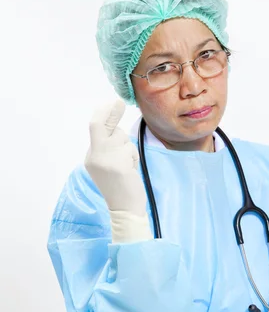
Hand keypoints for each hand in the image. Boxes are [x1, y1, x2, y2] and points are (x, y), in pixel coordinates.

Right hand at [84, 99, 146, 216]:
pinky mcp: (118, 165)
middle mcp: (94, 156)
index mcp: (90, 156)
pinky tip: (131, 171)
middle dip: (111, 113)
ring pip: (121, 138)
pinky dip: (133, 157)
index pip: (95, 129)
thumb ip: (109, 146)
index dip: (104, 115)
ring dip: (129, 148)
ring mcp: (104, 160)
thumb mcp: (109, 164)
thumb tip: (114, 125)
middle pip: (100, 125)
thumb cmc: (120, 186)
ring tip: (128, 166)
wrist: (124, 209)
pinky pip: (129, 149)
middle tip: (118, 102)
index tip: (110, 105)